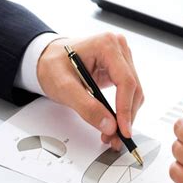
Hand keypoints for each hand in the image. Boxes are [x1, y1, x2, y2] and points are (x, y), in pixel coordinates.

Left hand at [37, 33, 143, 150]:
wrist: (48, 59)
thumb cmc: (53, 65)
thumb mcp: (64, 87)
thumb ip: (87, 107)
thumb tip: (109, 125)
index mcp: (106, 45)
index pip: (126, 81)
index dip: (126, 109)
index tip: (122, 129)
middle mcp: (118, 48)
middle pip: (133, 88)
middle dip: (126, 116)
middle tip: (115, 137)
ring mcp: (122, 58)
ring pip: (134, 92)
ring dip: (126, 116)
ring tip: (112, 133)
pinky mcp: (120, 69)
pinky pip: (129, 92)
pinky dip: (123, 110)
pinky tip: (113, 122)